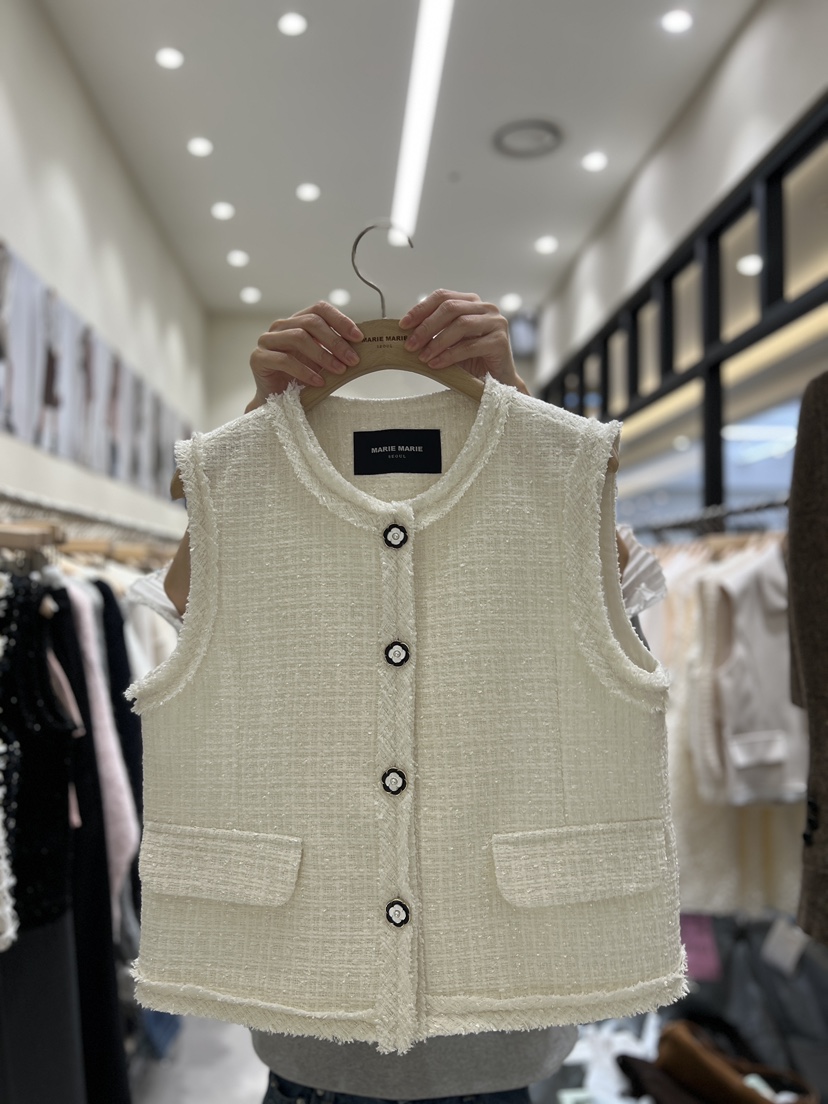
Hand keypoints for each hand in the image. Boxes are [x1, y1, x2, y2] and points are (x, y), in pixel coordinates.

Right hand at [246, 302, 363, 410]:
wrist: (277, 400)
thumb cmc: (302, 378)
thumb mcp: (322, 361)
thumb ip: (335, 349)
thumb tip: (361, 346)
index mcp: (297, 321)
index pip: (319, 309)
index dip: (340, 320)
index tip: (359, 337)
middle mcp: (281, 326)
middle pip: (311, 322)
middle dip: (335, 341)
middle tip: (353, 359)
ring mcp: (267, 340)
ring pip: (298, 337)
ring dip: (323, 355)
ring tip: (339, 370)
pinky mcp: (258, 358)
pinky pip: (284, 360)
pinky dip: (305, 371)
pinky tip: (319, 382)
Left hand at [399, 290, 525, 392]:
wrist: (497, 381)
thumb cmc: (472, 360)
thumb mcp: (449, 342)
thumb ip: (435, 332)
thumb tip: (406, 332)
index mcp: (472, 302)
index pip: (443, 296)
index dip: (421, 309)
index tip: (403, 325)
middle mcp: (486, 308)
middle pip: (451, 308)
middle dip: (426, 326)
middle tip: (410, 345)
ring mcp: (496, 323)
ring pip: (461, 325)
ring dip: (437, 341)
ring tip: (422, 357)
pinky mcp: (500, 341)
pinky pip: (470, 346)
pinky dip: (449, 355)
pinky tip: (436, 364)